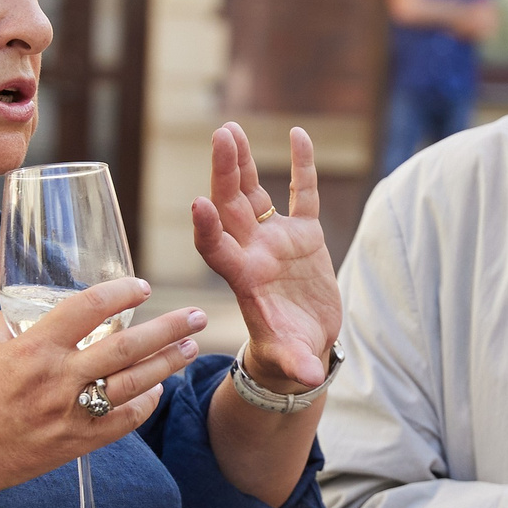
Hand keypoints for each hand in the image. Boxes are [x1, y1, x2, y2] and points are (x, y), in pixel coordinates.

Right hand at [0, 277, 203, 506]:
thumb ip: (11, 329)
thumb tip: (28, 309)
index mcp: (33, 348)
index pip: (89, 308)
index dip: (121, 293)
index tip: (141, 286)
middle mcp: (57, 379)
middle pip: (126, 346)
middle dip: (167, 328)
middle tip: (195, 315)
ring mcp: (69, 414)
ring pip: (133, 383)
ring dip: (167, 364)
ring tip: (190, 348)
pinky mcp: (74, 444)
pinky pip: (122, 421)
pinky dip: (144, 404)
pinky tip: (158, 391)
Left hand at [192, 121, 341, 390]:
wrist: (302, 344)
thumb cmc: (288, 354)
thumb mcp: (290, 360)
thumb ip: (296, 363)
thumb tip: (308, 377)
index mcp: (243, 279)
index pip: (217, 249)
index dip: (207, 228)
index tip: (199, 204)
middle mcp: (253, 252)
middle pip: (231, 207)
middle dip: (225, 173)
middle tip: (222, 137)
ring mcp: (276, 241)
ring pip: (254, 193)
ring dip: (243, 163)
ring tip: (231, 130)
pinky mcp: (304, 237)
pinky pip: (302, 195)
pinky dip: (302, 167)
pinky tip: (298, 134)